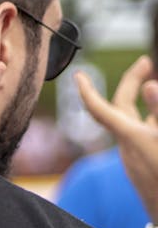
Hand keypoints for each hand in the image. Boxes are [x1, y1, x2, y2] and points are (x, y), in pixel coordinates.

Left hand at [75, 56, 157, 222]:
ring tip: (152, 84)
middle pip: (121, 108)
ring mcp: (136, 158)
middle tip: (146, 61)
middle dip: (132, 82)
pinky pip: (144, 136)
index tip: (78, 75)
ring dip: (143, 102)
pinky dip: (150, 121)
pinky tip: (154, 119)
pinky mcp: (145, 166)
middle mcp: (128, 147)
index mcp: (129, 138)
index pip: (100, 110)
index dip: (87, 91)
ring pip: (134, 122)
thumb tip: (151, 85)